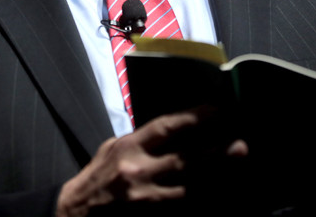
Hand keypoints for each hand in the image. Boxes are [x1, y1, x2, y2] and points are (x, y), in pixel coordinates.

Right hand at [55, 110, 246, 216]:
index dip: (194, 118)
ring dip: (217, 180)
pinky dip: (202, 204)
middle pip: (186, 160)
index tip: (217, 110)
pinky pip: (182, 210)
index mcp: (128, 148)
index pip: (166, 127)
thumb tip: (173, 130)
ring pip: (190, 189)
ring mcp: (145, 200)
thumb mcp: (112, 150)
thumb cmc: (95, 179)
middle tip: (241, 144)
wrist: (74, 215)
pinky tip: (221, 198)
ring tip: (238, 170)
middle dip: (216, 152)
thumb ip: (141, 141)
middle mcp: (138, 172)